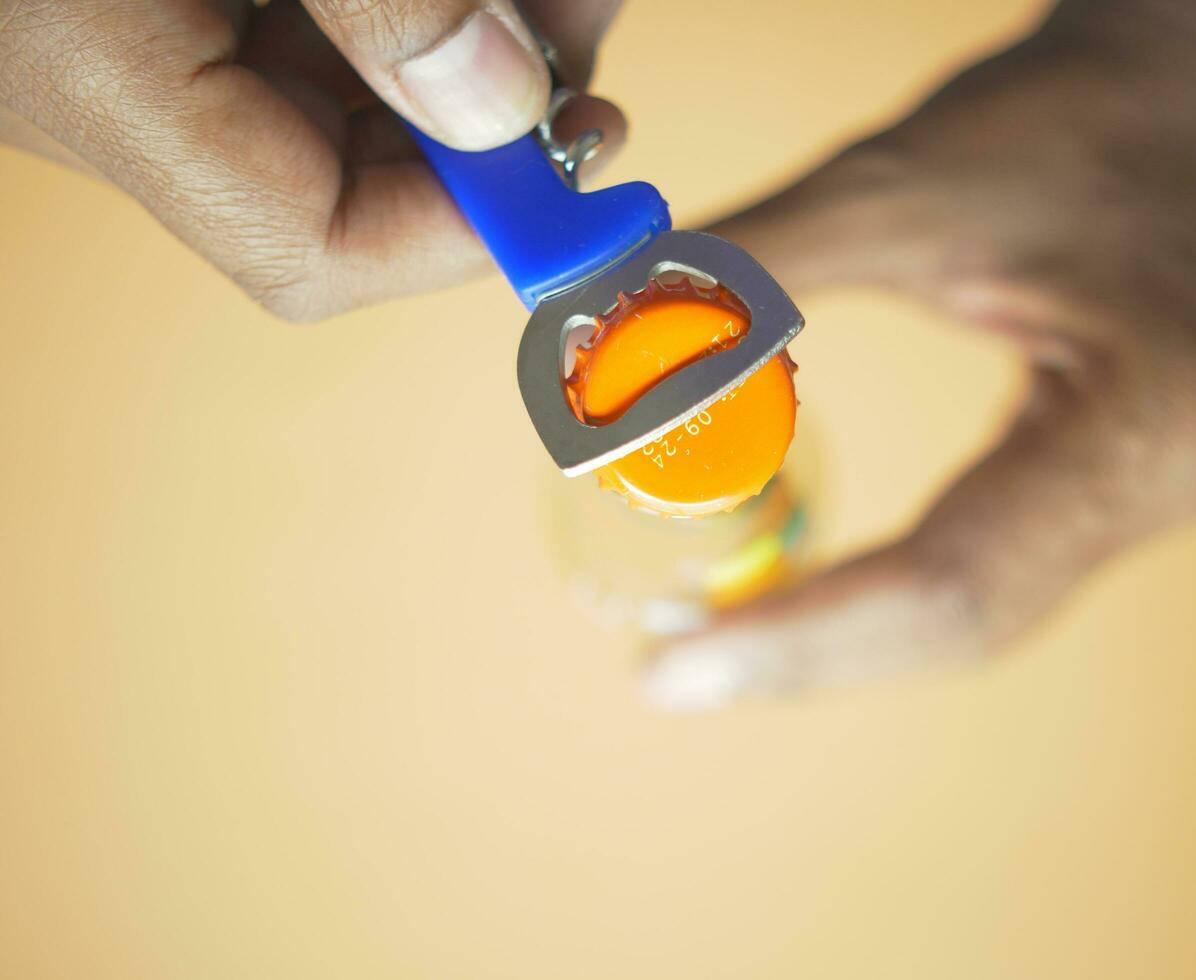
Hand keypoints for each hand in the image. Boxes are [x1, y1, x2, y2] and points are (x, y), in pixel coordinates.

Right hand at [0, 0, 623, 319]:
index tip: (577, 160)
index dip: (462, 231)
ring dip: (465, 50)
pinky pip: (303, 36)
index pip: (303, 249)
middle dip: (487, 121)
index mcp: (95, 74)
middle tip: (581, 41)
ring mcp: (134, 36)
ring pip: (339, 101)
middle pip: (342, 180)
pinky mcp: (165, 0)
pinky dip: (397, 13)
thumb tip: (501, 104)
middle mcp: (107, 83)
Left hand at [643, 0, 1195, 709]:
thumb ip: (741, 276)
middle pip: (965, 620)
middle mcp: (1179, 481)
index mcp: (1147, 415)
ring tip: (718, 652)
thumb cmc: (1065, 111)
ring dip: (845, 639)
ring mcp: (1168, 493)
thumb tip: (595, 345)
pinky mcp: (1133, 485)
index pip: (949, 574)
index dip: (798, 631)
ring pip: (982, 613)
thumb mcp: (891, 186)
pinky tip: (802, 603)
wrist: (1194, 81)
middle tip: (671, 674)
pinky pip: (998, 572)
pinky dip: (889, 596)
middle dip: (808, 653)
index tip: (671, 667)